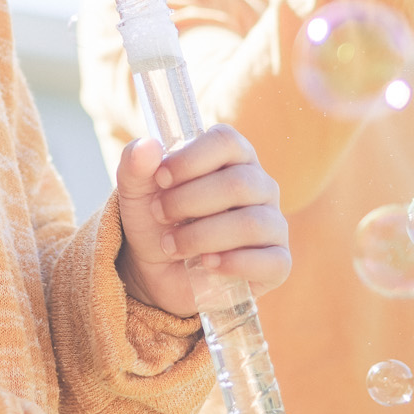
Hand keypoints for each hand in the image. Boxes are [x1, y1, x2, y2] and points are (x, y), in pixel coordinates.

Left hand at [114, 125, 290, 317]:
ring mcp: (273, 224)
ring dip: (201, 236)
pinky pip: (271, 261)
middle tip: (160, 214)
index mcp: (232, 157)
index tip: (160, 179)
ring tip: (172, 245)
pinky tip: (206, 263)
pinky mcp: (278, 262)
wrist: (160, 272)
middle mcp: (260, 185)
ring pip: (250, 224)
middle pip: (238, 183)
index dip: (191, 159)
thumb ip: (135, 166)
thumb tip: (147, 145)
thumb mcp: (136, 193)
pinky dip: (232, 263)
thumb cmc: (158, 221)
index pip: (226, 141)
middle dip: (188, 201)